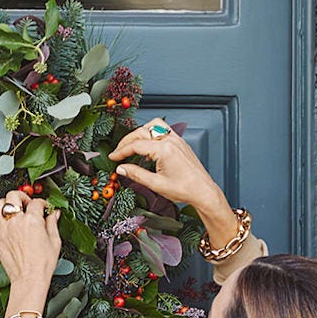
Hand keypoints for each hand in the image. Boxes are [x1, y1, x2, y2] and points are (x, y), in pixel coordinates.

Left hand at [0, 191, 61, 314]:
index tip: (43, 207)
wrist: (29, 278)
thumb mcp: (55, 241)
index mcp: (33, 221)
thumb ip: (52, 224)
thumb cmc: (42, 264)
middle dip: (21, 196)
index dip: (42, 203)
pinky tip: (5, 221)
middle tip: (26, 203)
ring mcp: (4, 229)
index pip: (36, 202)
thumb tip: (54, 214)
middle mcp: (16, 222)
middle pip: (13, 196)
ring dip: (6, 203)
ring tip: (13, 208)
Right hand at [107, 118, 238, 250]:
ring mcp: (177, 140)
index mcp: (164, 150)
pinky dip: (152, 135)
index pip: (136, 145)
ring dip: (141, 132)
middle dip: (127, 141)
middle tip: (118, 152)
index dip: (121, 151)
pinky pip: (164, 131)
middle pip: (142, 132)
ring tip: (132, 145)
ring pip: (154, 126)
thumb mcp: (156, 184)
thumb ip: (136, 174)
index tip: (113, 157)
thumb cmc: (184, 189)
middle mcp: (171, 141)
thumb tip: (121, 169)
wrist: (203, 191)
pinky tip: (148, 147)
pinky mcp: (181, 143)